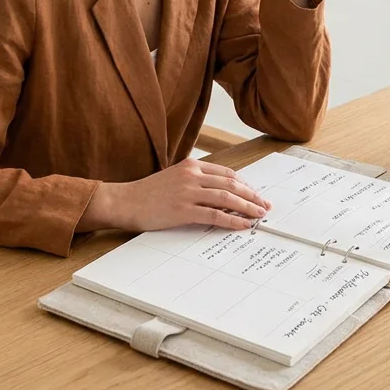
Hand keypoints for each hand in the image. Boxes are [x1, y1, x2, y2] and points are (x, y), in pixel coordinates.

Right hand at [83, 158, 271, 232]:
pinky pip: (215, 215)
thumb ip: (195, 181)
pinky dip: (232, 220)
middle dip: (252, 195)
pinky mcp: (183, 210)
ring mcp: (188, 192)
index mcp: (191, 165)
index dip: (245, 185)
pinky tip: (243, 225)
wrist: (125, 201)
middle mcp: (192, 175)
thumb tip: (220, 193)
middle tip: (265, 205)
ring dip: (247, 207)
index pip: (226, 174)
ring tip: (259, 215)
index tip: (255, 194)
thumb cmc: (148, 193)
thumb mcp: (174, 178)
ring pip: (226, 198)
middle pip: (231, 184)